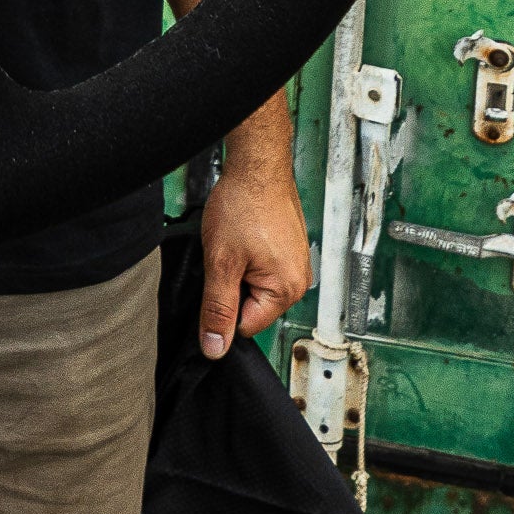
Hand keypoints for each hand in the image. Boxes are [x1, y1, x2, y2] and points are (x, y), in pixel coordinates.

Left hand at [198, 156, 310, 357]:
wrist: (257, 164)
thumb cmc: (243, 205)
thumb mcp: (220, 263)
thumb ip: (217, 308)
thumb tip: (215, 349)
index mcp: (287, 291)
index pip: (244, 326)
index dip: (222, 306)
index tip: (217, 278)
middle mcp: (298, 281)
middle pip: (251, 308)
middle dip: (232, 286)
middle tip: (226, 255)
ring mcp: (295, 264)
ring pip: (254, 287)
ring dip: (238, 270)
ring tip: (235, 242)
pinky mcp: (288, 249)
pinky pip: (261, 268)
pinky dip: (246, 257)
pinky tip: (242, 235)